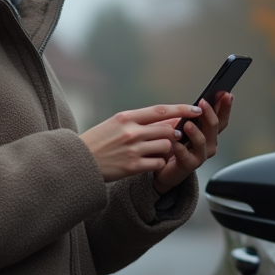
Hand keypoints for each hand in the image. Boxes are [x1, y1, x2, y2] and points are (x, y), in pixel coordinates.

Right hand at [80, 104, 201, 182]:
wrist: (79, 162)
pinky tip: (151, 163)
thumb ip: (139, 121)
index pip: (161, 110)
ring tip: (156, 151)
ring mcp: (133, 149)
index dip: (181, 109)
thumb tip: (167, 119)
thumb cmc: (98, 141)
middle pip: (168, 129)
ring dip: (167, 150)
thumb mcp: (115, 124)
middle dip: (174, 133)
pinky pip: (159, 163)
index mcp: (126, 117)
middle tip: (172, 137)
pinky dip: (159, 163)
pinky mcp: (133, 166)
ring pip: (166, 146)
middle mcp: (131, 131)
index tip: (195, 108)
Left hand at [152, 93, 232, 193]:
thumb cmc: (174, 144)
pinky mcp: (188, 165)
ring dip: (196, 131)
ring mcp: (200, 155)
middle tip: (203, 103)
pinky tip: (176, 143)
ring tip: (188, 124)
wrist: (163, 167)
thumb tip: (199, 101)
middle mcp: (208, 144)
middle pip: (214, 127)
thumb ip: (192, 115)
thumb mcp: (183, 125)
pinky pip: (186, 156)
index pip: (222, 117)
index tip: (225, 94)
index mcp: (209, 132)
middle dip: (210, 113)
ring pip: (202, 141)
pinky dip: (181, 149)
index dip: (225, 106)